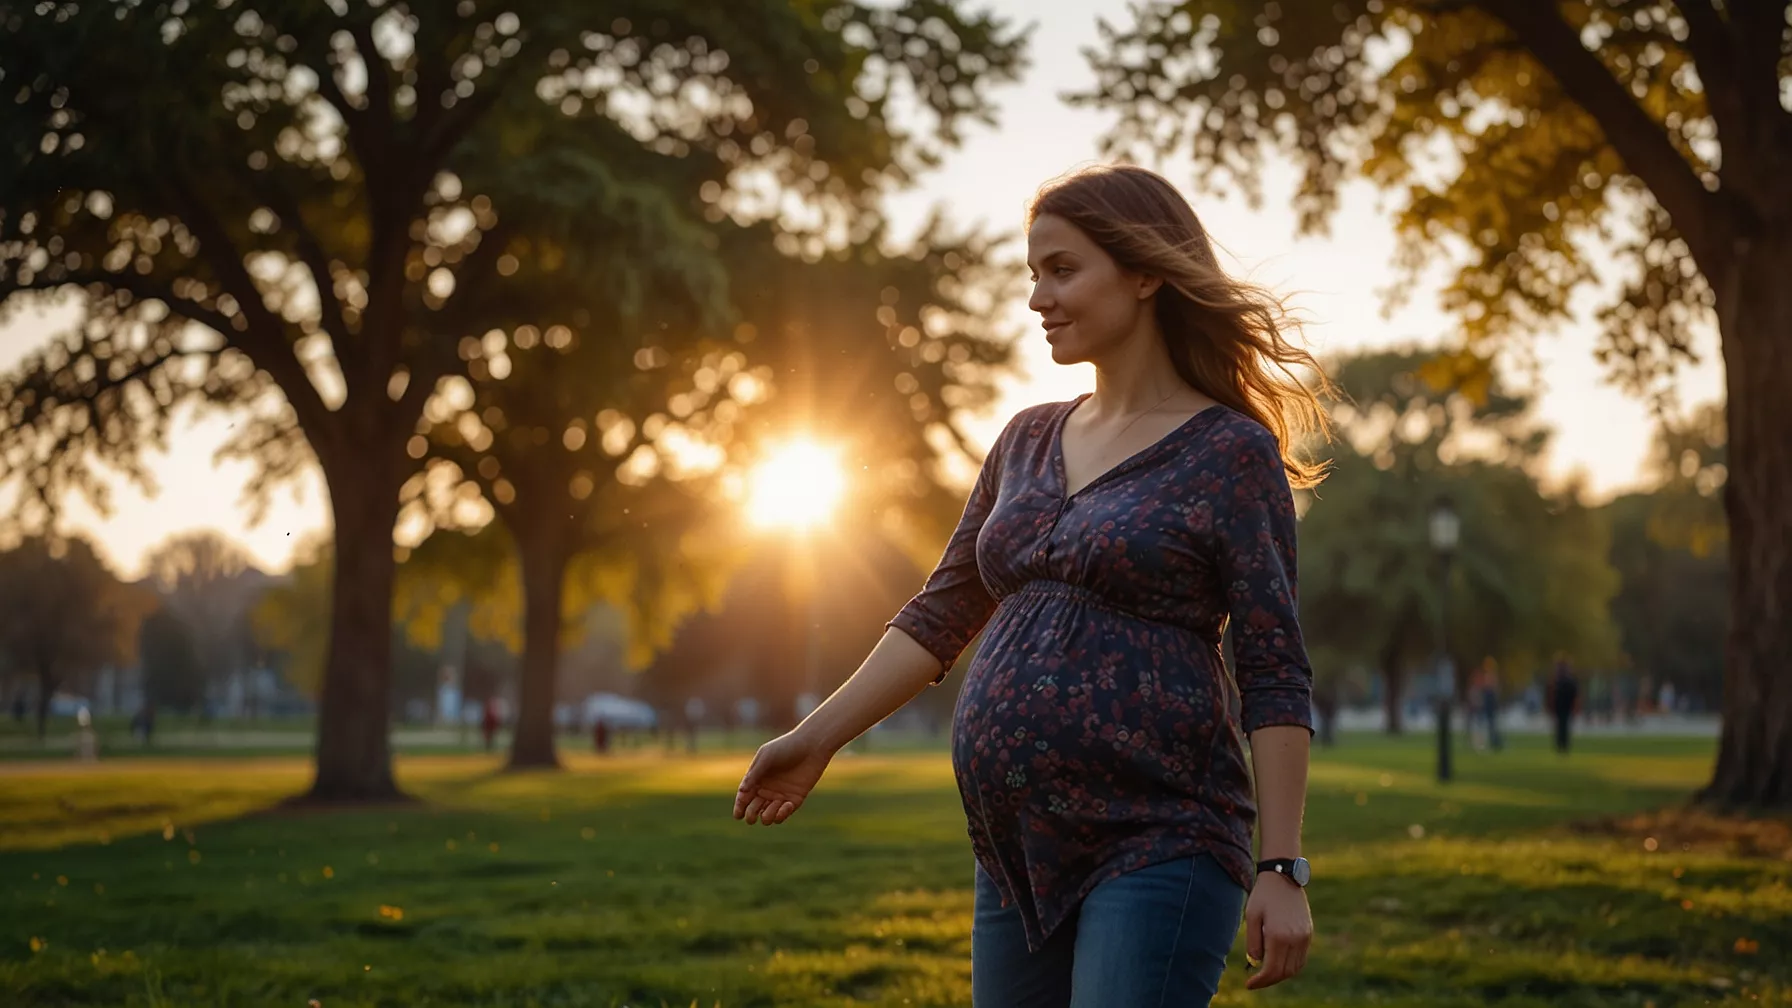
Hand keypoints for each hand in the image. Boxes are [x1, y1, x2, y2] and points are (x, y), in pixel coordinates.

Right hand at [732, 729, 835, 825]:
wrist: (811, 746)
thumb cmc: (786, 747)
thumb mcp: (766, 757)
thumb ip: (754, 774)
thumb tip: (742, 791)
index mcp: (757, 779)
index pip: (744, 797)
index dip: (739, 807)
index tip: (738, 815)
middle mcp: (767, 789)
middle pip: (754, 810)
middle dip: (751, 816)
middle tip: (752, 817)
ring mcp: (781, 795)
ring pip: (768, 815)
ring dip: (767, 817)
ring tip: (771, 809)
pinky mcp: (795, 799)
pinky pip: (784, 813)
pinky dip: (782, 814)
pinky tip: (786, 804)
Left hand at [1244, 872, 1311, 989]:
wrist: (1283, 877)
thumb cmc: (1263, 895)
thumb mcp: (1251, 917)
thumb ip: (1252, 942)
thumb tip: (1256, 963)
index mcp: (1278, 936)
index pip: (1272, 970)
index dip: (1260, 981)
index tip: (1249, 984)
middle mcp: (1295, 939)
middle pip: (1284, 972)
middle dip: (1269, 980)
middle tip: (1256, 980)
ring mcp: (1304, 937)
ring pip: (1295, 968)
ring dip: (1281, 974)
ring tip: (1266, 972)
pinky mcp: (1308, 933)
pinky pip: (1301, 958)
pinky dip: (1290, 965)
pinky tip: (1278, 962)